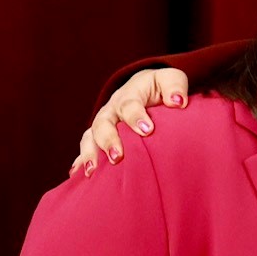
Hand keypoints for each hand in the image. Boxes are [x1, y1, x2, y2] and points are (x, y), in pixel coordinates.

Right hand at [72, 66, 191, 175]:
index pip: (129, 105)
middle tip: (118, 157)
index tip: (147, 130)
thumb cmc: (160, 87)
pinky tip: (79, 175)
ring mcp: (103, 124)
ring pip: (90, 137)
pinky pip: (87, 148)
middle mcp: (112, 110)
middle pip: (103, 123)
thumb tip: (177, 102)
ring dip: (90, 153)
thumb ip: (174, 87)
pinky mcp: (99, 137)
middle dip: (108, 140)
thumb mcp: (170, 80)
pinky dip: (81, 161)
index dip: (136, 117)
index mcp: (129, 95)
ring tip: (92, 171)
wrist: (145, 88)